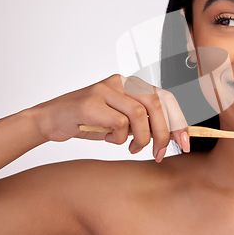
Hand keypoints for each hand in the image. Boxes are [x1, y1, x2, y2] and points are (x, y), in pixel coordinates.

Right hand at [31, 74, 189, 161]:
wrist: (50, 120)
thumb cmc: (88, 122)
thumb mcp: (121, 121)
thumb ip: (143, 123)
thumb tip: (172, 135)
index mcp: (131, 84)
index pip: (164, 97)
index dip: (178, 120)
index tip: (183, 142)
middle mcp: (120, 81)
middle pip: (156, 103)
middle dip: (163, 132)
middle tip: (159, 153)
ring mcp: (104, 89)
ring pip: (140, 113)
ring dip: (141, 137)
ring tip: (132, 148)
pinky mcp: (90, 102)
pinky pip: (118, 122)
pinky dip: (119, 137)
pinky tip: (109, 139)